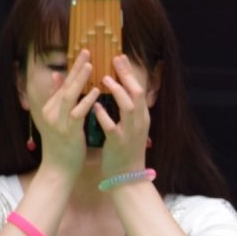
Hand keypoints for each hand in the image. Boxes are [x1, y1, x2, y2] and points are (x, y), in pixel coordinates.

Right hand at [36, 51, 99, 176]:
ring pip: (69, 95)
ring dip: (80, 79)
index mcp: (50, 108)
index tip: (84, 53)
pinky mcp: (67, 131)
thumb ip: (58, 98)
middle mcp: (51, 112)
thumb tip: (58, 76)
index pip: (63, 84)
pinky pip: (77, 113)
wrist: (58, 169)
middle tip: (88, 51)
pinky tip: (95, 91)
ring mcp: (58, 121)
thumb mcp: (57, 119)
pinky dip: (86, 100)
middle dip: (77, 68)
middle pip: (65, 85)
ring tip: (90, 65)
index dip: (74, 68)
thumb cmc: (62, 144)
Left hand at [93, 55, 152, 178]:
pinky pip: (112, 127)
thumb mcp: (131, 128)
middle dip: (127, 75)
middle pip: (137, 93)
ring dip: (117, 92)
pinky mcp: (119, 144)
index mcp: (142, 117)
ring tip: (105, 80)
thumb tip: (120, 91)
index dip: (130, 73)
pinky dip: (103, 116)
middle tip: (115, 60)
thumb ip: (127, 110)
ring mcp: (130, 133)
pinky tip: (95, 107)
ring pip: (128, 107)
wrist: (128, 177)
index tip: (119, 58)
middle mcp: (139, 122)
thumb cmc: (125, 151)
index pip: (139, 89)